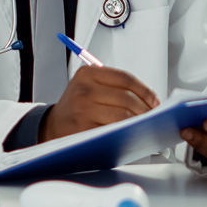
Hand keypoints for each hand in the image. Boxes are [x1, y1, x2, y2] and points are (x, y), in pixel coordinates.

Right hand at [38, 66, 159, 142]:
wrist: (52, 125)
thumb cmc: (78, 105)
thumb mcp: (89, 85)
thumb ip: (114, 86)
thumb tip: (149, 98)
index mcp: (88, 74)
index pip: (125, 79)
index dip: (145, 91)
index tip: (154, 101)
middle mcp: (83, 89)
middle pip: (126, 98)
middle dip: (145, 109)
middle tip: (153, 116)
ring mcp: (82, 110)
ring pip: (122, 116)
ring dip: (138, 121)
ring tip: (145, 124)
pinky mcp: (83, 129)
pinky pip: (113, 131)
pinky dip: (126, 132)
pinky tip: (131, 133)